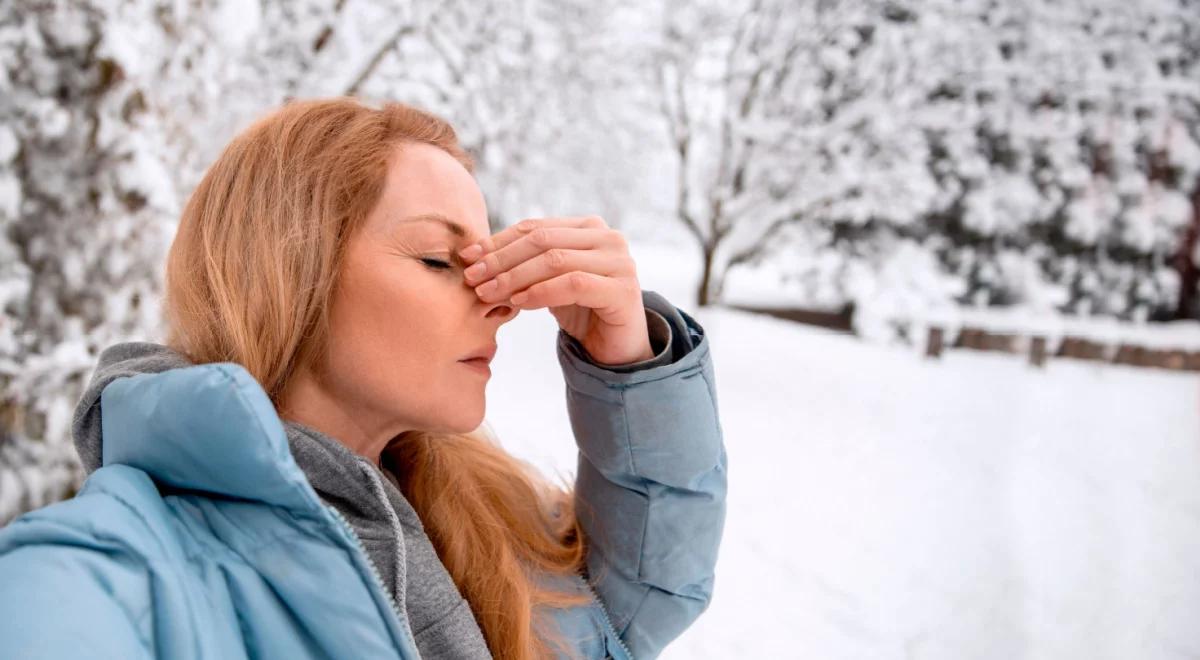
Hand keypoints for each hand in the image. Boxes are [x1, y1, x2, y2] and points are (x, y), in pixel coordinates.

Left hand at [459, 216, 654, 366]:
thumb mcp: (548, 282)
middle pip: (543, 241)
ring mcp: (619, 262)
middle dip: (502, 259)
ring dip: (515, 277)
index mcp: (589, 228)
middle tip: (472, 278)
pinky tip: (518, 302)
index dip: (498, 241)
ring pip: (555, 260)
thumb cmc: (581, 312)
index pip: (535, 228)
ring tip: (488, 293)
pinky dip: (540, 292)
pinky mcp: (623, 289)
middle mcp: (608, 238)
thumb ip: (525, 263)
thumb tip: (474, 255)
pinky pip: (573, 284)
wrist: (617, 350)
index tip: (468, 257)